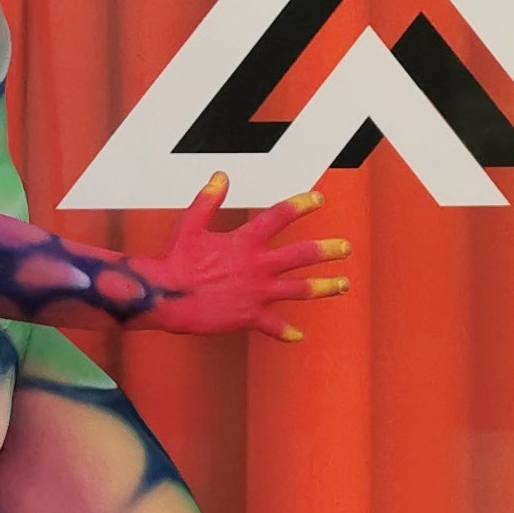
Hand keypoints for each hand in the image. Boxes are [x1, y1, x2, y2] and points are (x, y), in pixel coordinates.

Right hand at [134, 179, 349, 338]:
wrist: (167, 297)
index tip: (320, 199)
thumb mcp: (191, 225)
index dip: (301, 205)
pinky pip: (273, 326)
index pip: (279, 217)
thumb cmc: (176, 261)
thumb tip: (221, 176)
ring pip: (299, 289)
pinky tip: (299, 336)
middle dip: (327, 250)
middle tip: (346, 247)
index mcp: (245, 242)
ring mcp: (257, 292)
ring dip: (324, 287)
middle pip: (300, 255)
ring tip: (344, 284)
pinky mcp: (249, 316)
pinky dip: (286, 332)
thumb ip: (209, 200)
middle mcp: (257, 266)